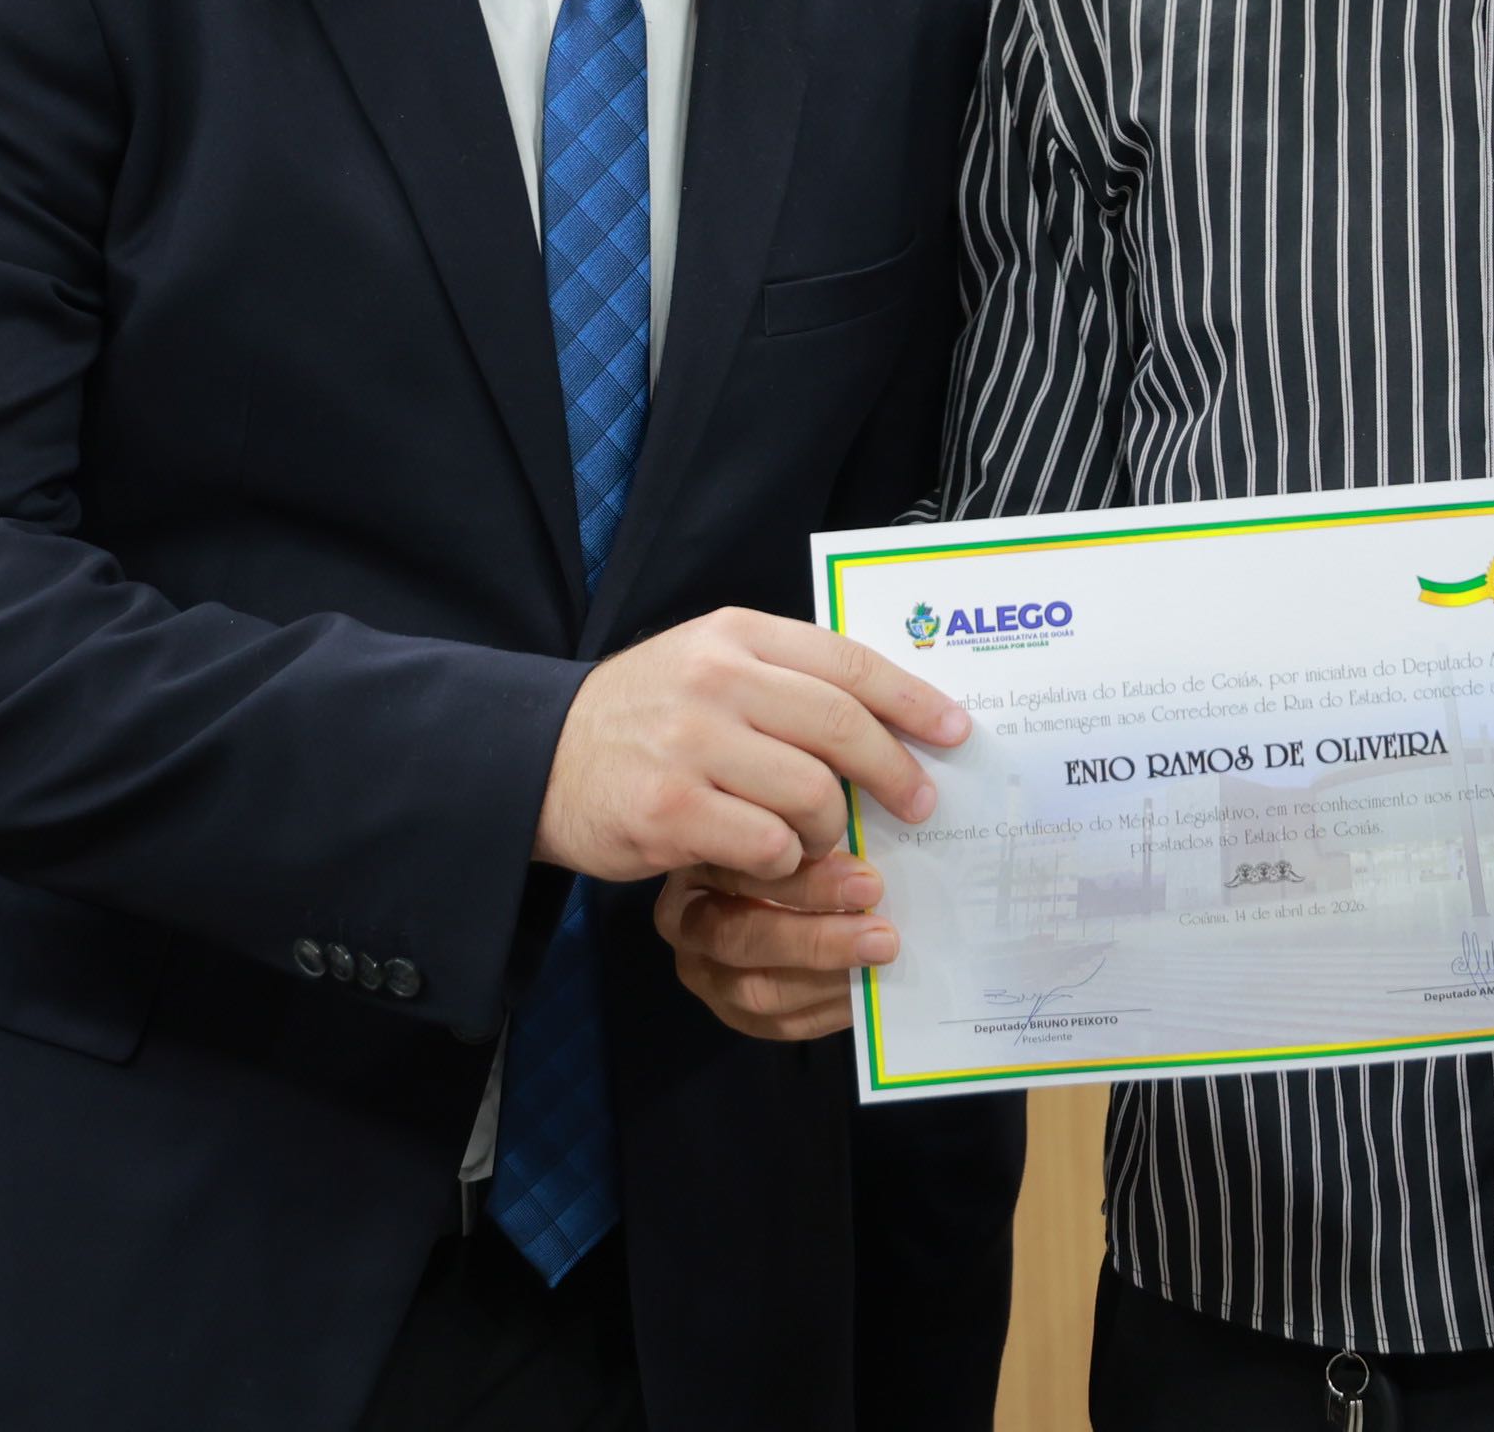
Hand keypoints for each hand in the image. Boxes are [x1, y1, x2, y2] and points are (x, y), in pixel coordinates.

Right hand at [534, 606, 965, 883]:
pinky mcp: (668, 810)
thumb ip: (788, 676)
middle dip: (894, 772)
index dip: (912, 698)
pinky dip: (781, 859)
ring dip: (828, 826)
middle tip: (920, 804)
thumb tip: (894, 708)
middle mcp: (716, 679)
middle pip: (841, 727)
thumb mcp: (711, 666)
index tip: (957, 730)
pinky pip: (765, 843)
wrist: (536, 758)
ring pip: (811, 792)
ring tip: (819, 837)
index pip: (847, 661)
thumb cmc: (645, 716)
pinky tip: (769, 859)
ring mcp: (690, 744)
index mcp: (736, 635)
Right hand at [653, 852, 891, 1040]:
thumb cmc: (792, 844)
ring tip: (880, 959)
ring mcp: (704, 972)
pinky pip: (778, 1023)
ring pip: (755, 990)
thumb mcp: (794, 824)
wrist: (783, 887)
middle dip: (816, 940)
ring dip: (826, 978)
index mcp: (696, 860)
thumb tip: (875, 849)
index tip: (867, 881)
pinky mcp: (732, 1012)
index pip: (740, 873)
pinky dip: (829, 1009)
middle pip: (739, 939)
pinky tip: (869, 988)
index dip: (806, 881)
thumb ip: (818, 834)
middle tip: (881, 934)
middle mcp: (685, 920)